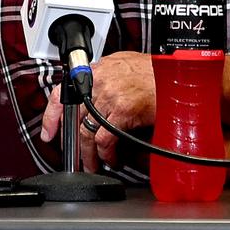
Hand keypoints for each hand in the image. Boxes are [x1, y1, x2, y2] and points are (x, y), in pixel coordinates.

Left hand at [40, 51, 154, 170]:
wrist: (181, 76)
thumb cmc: (159, 72)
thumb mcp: (127, 64)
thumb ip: (108, 76)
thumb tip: (99, 93)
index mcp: (98, 70)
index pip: (64, 92)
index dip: (52, 115)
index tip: (48, 132)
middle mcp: (100, 81)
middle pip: (74, 117)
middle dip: (72, 142)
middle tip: (76, 155)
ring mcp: (109, 96)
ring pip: (86, 131)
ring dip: (88, 154)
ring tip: (93, 164)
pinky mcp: (122, 111)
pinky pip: (104, 139)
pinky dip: (105, 154)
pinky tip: (111, 159)